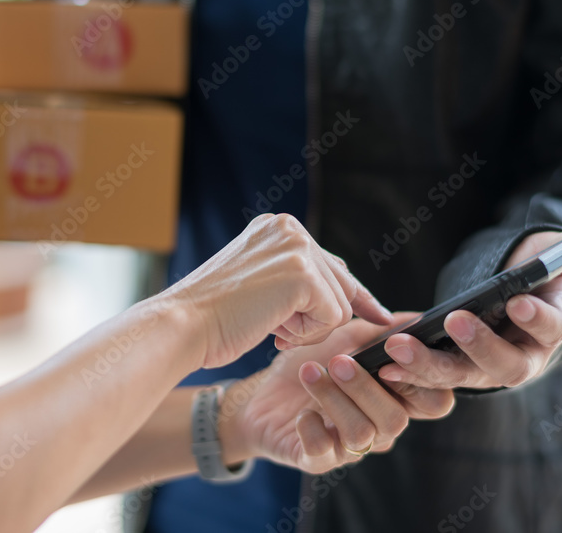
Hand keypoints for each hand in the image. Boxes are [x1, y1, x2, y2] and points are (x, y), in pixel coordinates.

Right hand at [158, 214, 392, 368]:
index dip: (353, 294)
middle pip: (340, 283)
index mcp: (276, 227)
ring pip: (338, 304)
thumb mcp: (258, 286)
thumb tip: (344, 298)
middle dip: (323, 318)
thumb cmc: (213, 317)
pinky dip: (305, 334)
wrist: (183, 324)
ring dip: (306, 328)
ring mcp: (297, 247)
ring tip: (266, 324)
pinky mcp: (303, 274)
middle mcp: (289, 228)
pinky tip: (272, 327)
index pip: (328, 262)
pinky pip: (333, 317)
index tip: (378, 314)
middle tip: (280, 330)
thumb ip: (296, 281)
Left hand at [222, 314, 453, 472]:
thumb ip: (382, 332)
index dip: (422, 378)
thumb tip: (418, 318)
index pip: (434, 401)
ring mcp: (349, 447)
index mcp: (395, 399)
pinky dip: (312, 428)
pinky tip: (301, 411)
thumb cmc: (310, 362)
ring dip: (334, 399)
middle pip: (397, 420)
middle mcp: (379, 427)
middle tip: (339, 360)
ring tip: (309, 372)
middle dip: (367, 388)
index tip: (396, 348)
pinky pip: (324, 452)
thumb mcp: (345, 338)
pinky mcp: (317, 460)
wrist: (260, 391)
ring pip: (362, 433)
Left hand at [376, 214, 561, 389]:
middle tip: (455, 322)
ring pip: (458, 376)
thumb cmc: (532, 278)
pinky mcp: (448, 373)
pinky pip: (427, 380)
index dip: (537, 318)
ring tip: (397, 348)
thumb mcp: (558, 257)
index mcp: (549, 331)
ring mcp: (480, 370)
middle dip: (478, 345)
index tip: (520, 302)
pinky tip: (379, 363)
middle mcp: (518, 358)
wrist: (505, 305)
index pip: (550, 328)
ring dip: (427, 365)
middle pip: (502, 363)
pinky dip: (404, 374)